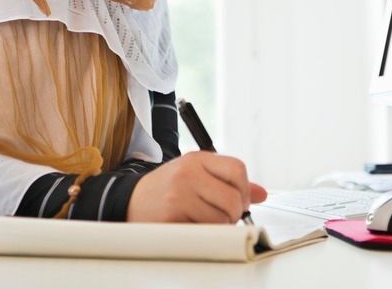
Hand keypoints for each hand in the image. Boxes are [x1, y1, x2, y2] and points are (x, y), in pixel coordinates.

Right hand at [126, 151, 267, 222]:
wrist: (130, 200)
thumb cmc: (168, 188)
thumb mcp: (197, 175)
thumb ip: (229, 182)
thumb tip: (262, 194)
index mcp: (198, 158)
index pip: (237, 169)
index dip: (244, 190)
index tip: (240, 200)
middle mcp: (189, 172)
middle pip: (233, 198)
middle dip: (234, 213)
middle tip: (225, 216)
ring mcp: (179, 193)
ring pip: (221, 218)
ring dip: (219, 226)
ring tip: (205, 220)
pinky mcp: (171, 215)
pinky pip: (204, 230)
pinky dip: (203, 233)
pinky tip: (190, 224)